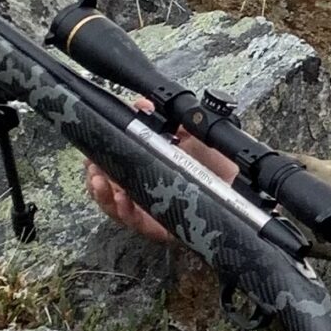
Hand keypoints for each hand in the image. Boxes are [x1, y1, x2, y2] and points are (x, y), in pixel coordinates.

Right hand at [84, 103, 236, 243]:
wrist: (241, 187)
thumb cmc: (214, 164)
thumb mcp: (190, 137)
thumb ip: (167, 121)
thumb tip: (143, 103)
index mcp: (146, 173)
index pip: (112, 169)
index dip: (96, 164)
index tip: (89, 155)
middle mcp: (144, 192)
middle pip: (107, 190)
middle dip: (94, 178)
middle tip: (92, 168)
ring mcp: (151, 210)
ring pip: (115, 208)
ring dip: (103, 194)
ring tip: (100, 182)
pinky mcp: (161, 227)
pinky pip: (136, 222)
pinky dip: (125, 211)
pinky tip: (122, 199)